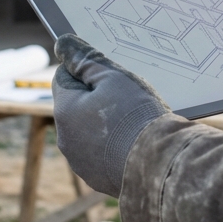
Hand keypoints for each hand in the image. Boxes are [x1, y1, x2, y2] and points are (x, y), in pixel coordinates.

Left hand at [52, 34, 168, 197]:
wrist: (159, 165)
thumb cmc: (136, 117)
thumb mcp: (113, 77)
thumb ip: (85, 59)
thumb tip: (62, 43)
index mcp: (64, 110)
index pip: (63, 77)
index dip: (86, 71)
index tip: (109, 75)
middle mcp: (65, 138)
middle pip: (75, 105)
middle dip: (95, 98)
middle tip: (126, 98)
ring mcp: (80, 162)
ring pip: (87, 131)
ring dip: (103, 123)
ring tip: (132, 122)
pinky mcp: (96, 178)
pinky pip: (99, 154)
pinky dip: (112, 146)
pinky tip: (132, 143)